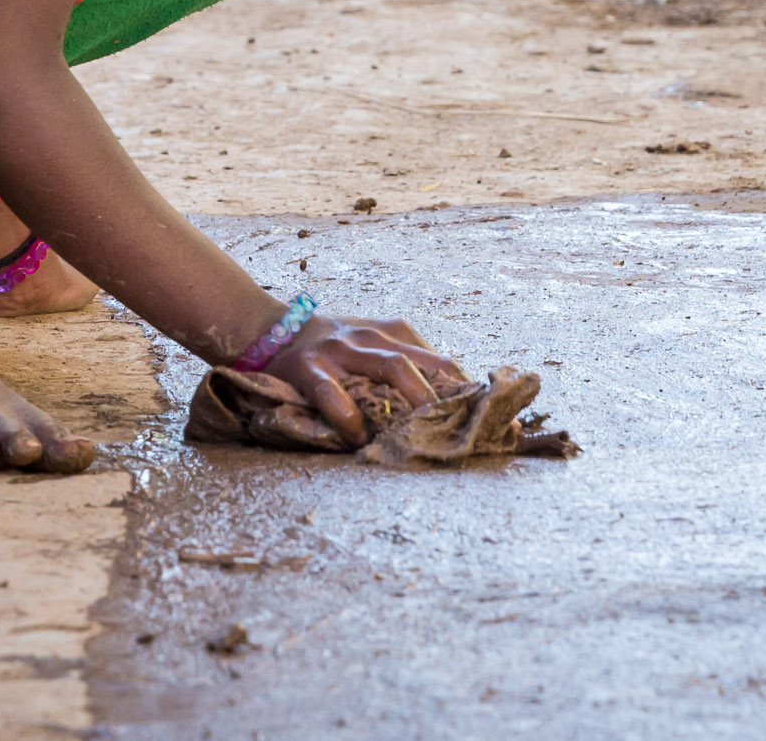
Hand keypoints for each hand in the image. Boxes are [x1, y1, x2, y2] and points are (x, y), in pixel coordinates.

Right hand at [262, 315, 467, 445]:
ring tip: (421, 432)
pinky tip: (355, 435)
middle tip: (462, 431)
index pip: (443, 362)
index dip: (468, 391)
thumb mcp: (376, 349)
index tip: (489, 421)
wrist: (275, 329)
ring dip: (412, 399)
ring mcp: (343, 350)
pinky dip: (347, 414)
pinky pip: (332, 390)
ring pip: (390, 366)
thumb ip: (409, 369)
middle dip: (447, 398)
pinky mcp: (310, 367)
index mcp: (396, 334)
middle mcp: (374, 338)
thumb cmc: (337, 348)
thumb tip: (455, 408)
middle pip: (424, 364)